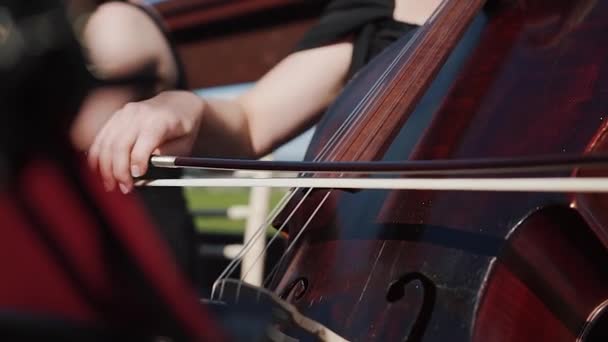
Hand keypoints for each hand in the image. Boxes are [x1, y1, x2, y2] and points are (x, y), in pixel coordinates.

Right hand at [88, 90, 204, 193]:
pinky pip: (101, 138)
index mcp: (160, 120)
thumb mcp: (185, 144)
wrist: (177, 104)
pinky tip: (98, 172)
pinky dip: (97, 157)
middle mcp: (139, 114)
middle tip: (123, 189)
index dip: (138, 161)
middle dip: (119, 170)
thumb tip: (147, 164)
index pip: (145, 141)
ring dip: (105, 167)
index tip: (136, 178)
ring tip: (110, 185)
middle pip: (121, 144)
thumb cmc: (183, 128)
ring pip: (107, 142)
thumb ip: (168, 154)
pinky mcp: (115, 117)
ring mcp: (124, 114)